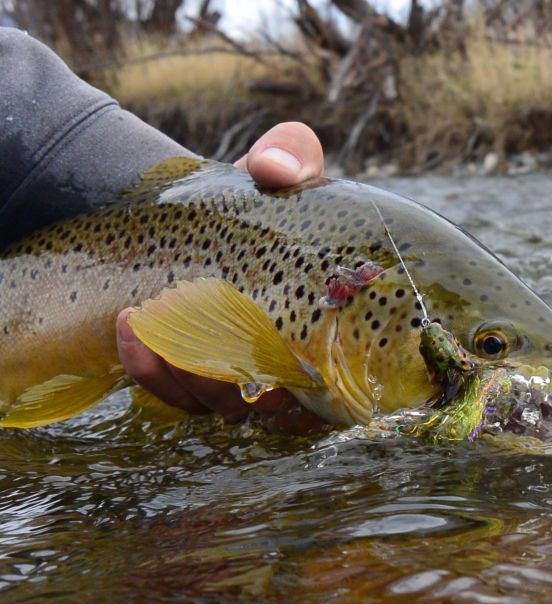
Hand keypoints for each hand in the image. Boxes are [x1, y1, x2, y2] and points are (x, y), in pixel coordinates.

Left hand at [116, 122, 324, 424]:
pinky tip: (129, 324)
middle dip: (222, 381)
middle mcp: (287, 361)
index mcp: (323, 326)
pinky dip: (148, 368)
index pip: (328, 385)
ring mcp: (239, 370)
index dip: (298, 389)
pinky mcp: (193, 373)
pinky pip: (173, 394)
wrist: (210, 210)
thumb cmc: (259, 196)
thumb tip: (274, 170)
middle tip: (190, 329)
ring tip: (141, 317)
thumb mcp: (280, 165)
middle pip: (266, 407)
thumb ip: (290, 155)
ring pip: (215, 406)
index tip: (269, 364)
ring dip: (178, 374)